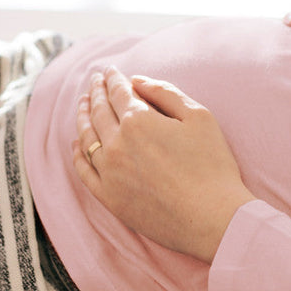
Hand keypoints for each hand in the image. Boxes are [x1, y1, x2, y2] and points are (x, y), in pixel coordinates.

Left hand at [72, 66, 254, 262]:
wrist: (212, 219)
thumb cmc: (213, 166)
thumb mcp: (199, 117)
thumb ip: (166, 93)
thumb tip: (137, 81)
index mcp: (138, 121)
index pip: (119, 92)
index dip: (114, 78)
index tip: (110, 71)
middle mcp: (117, 144)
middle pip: (99, 111)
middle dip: (95, 92)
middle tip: (94, 81)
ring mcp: (109, 173)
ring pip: (86, 138)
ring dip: (82, 117)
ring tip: (82, 105)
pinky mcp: (110, 198)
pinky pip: (85, 172)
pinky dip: (78, 154)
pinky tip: (77, 144)